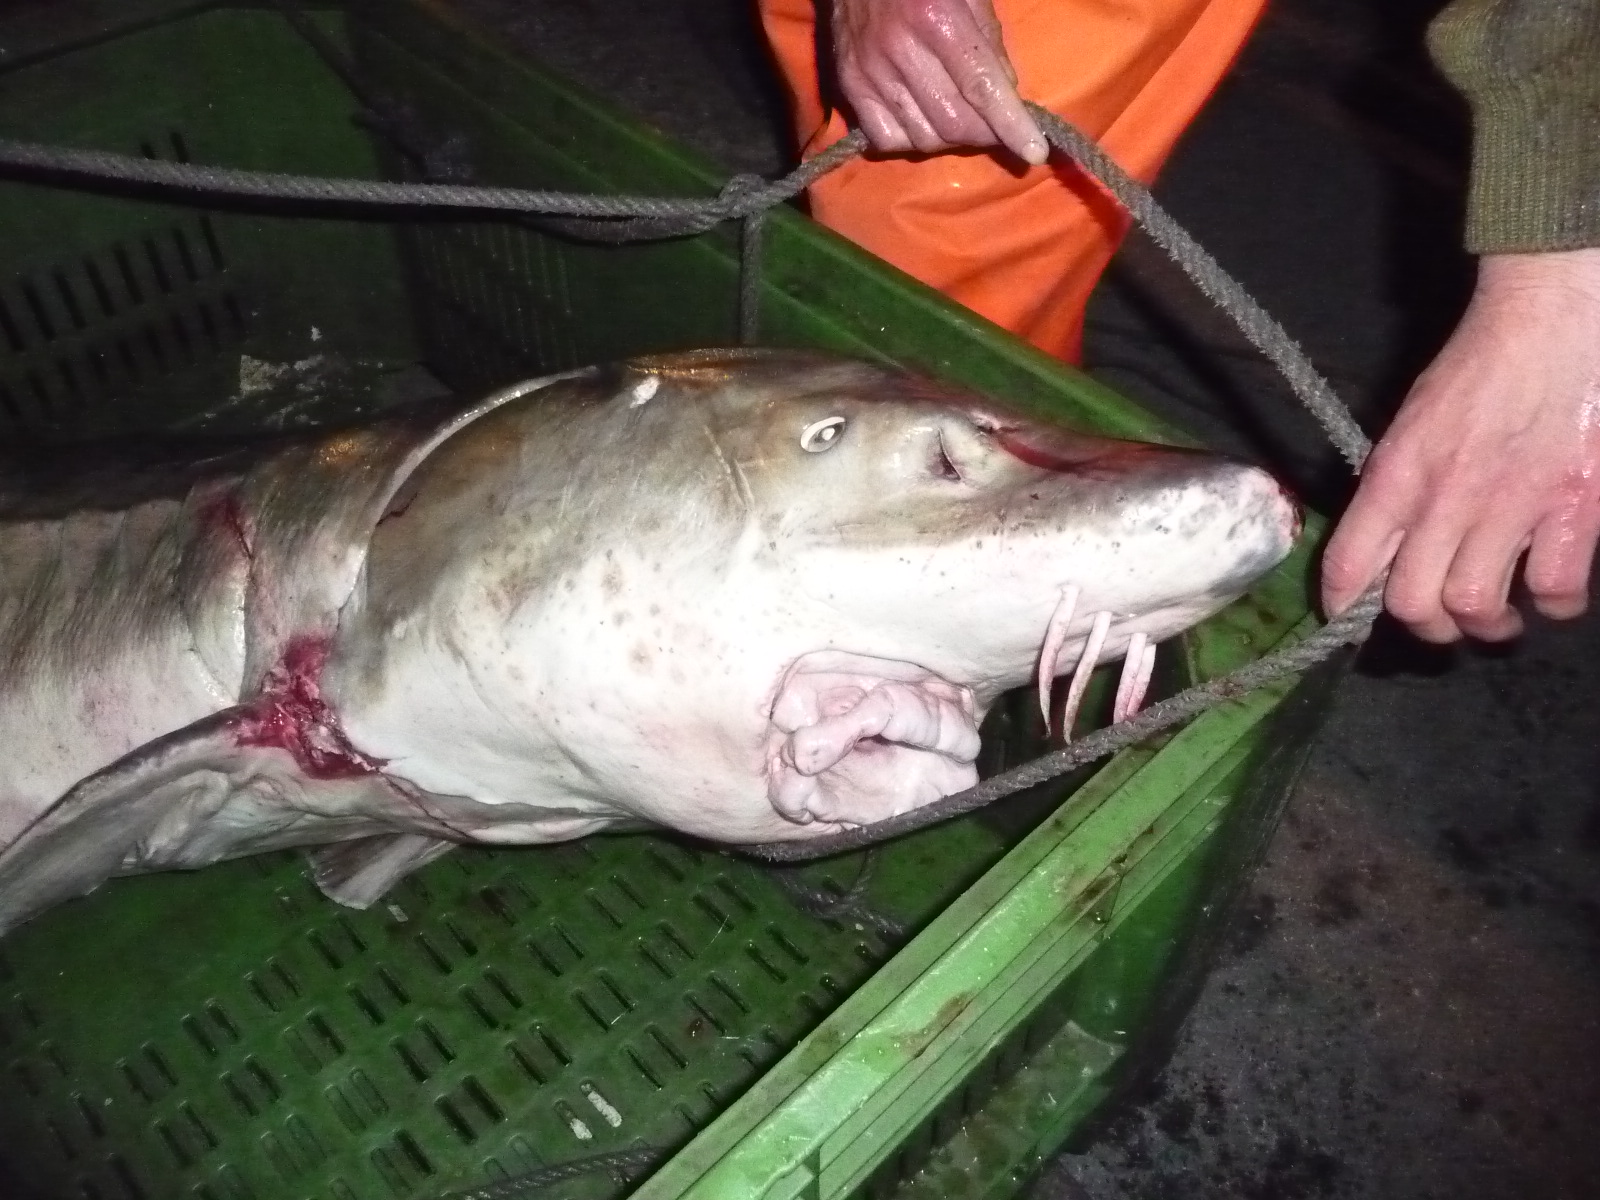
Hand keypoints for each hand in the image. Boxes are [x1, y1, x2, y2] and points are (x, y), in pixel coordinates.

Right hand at [830, 0, 1047, 163]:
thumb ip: (989, 41)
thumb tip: (1006, 93)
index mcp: (937, 17)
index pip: (981, 87)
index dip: (1011, 125)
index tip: (1033, 152)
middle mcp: (900, 48)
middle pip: (953, 122)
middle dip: (984, 135)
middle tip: (994, 127)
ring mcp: (870, 71)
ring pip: (923, 138)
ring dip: (951, 140)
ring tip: (958, 117)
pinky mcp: (849, 85)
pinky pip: (887, 140)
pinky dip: (912, 140)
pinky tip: (922, 120)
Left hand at [1322, 247, 1599, 642]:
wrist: (1554, 316)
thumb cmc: (1482, 366)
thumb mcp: (1413, 423)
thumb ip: (1397, 486)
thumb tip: (1386, 546)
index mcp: (1398, 473)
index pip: (1348, 562)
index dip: (1343, 605)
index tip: (1350, 619)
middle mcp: (1446, 496)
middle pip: (1411, 602)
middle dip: (1425, 628)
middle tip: (1444, 622)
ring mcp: (1512, 504)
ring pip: (1475, 606)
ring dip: (1486, 624)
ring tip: (1497, 617)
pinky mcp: (1575, 507)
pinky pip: (1554, 588)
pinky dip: (1554, 601)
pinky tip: (1552, 587)